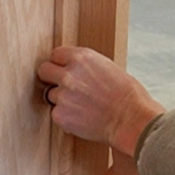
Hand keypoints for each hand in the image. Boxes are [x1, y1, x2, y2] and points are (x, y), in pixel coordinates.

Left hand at [37, 46, 163, 156]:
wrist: (131, 120)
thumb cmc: (127, 96)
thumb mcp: (107, 68)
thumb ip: (85, 67)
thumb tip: (72, 69)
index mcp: (82, 57)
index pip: (55, 54)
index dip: (59, 64)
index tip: (62, 70)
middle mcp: (68, 74)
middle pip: (44, 71)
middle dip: (50, 78)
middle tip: (62, 87)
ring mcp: (62, 95)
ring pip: (51, 95)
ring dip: (61, 100)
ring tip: (82, 106)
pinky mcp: (59, 115)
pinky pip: (56, 113)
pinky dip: (66, 117)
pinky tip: (82, 118)